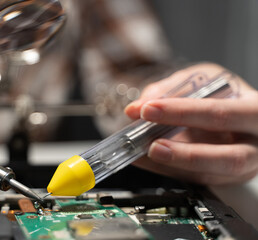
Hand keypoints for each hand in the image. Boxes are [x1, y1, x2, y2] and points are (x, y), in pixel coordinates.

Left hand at [125, 63, 257, 184]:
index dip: (184, 113)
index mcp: (256, 111)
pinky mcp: (225, 178)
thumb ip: (170, 89)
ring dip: (169, 165)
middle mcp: (256, 143)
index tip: (149, 109)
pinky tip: (142, 159)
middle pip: (228, 158)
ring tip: (139, 154)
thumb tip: (138, 106)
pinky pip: (194, 179)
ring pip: (210, 175)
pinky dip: (163, 169)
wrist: (234, 106)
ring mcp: (244, 166)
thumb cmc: (222, 91)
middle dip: (185, 154)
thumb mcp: (201, 78)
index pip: (221, 114)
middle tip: (152, 145)